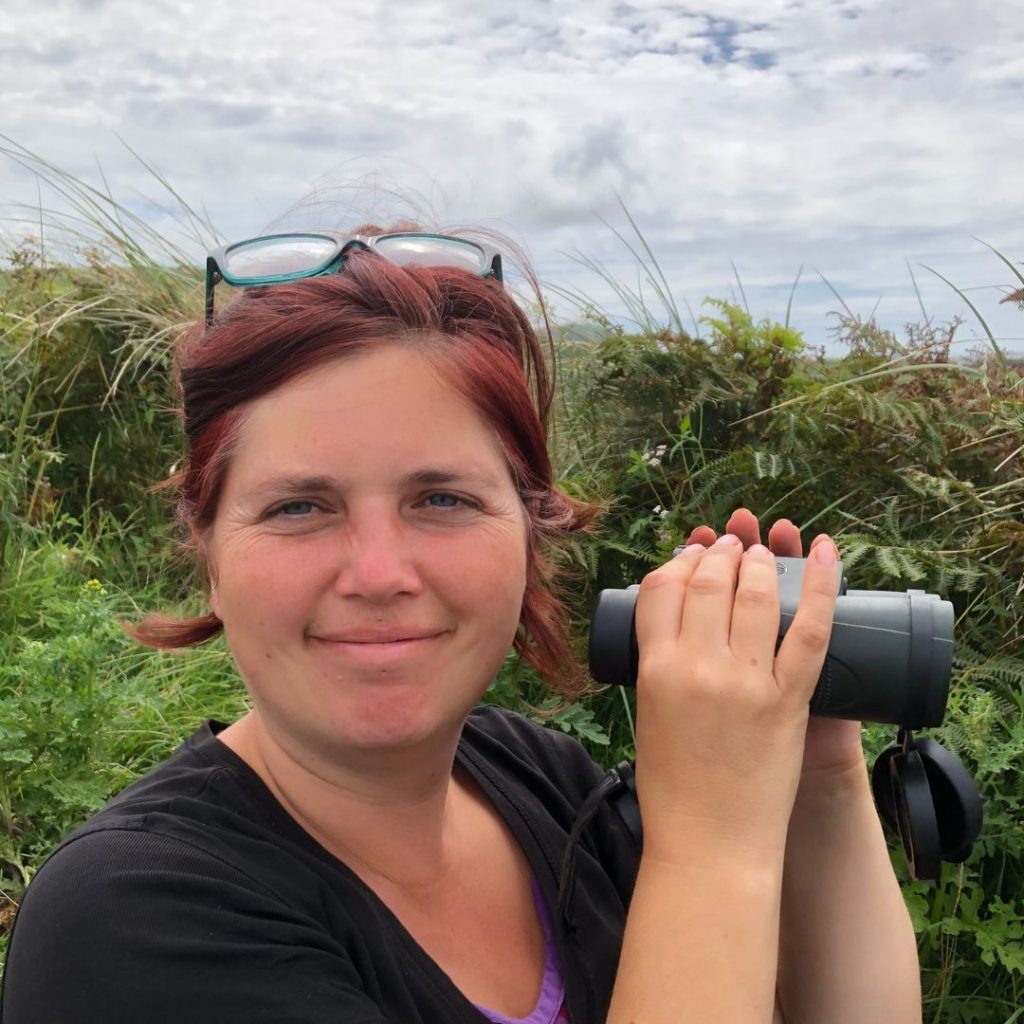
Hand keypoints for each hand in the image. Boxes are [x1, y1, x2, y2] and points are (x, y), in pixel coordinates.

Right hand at [632, 512, 839, 859]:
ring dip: (759, 561)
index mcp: (655, 668)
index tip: (690, 557)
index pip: (662, 588)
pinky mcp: (791, 699)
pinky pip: (812, 629)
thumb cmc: (672, 787)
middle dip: (719, 554)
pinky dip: (823, 585)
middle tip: (729, 547)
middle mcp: (699, 666)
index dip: (677, 562)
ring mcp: (748, 681)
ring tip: (761, 553)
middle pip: (709, 582)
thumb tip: (680, 622)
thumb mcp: (648, 713)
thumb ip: (660, 665)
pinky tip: (824, 550)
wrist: (712, 844)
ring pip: (757, 594)